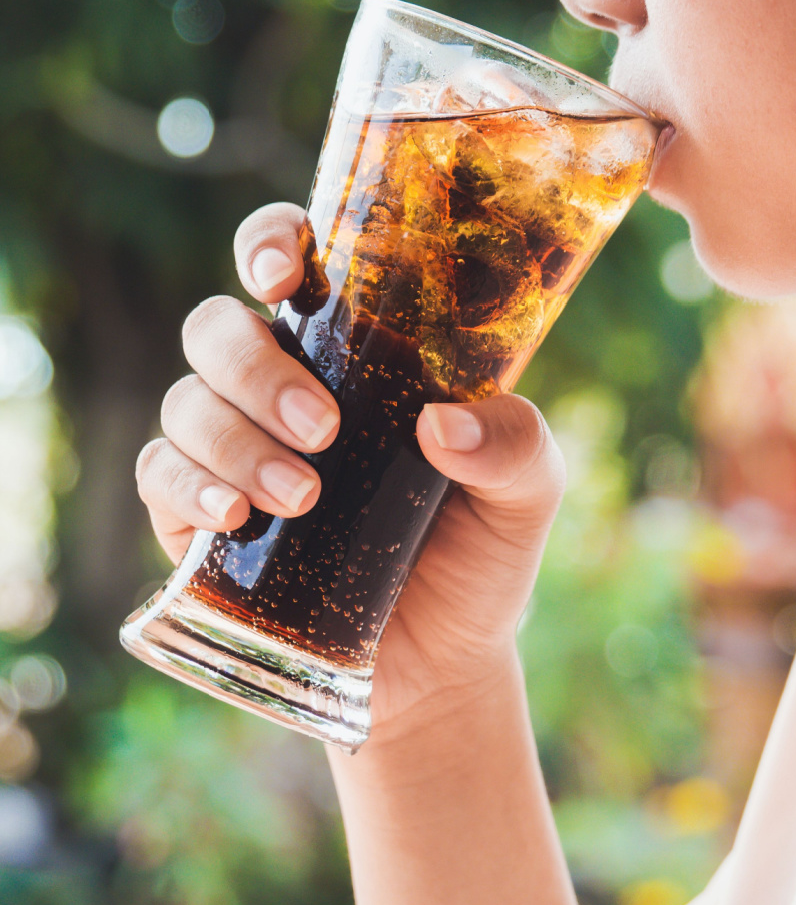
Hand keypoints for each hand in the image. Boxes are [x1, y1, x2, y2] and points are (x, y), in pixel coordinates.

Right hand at [135, 202, 565, 743]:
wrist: (443, 660)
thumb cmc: (482, 554)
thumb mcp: (526, 494)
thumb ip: (515, 446)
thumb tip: (444, 424)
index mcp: (361, 357)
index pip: (297, 267)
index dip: (270, 244)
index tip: (282, 275)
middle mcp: (288, 389)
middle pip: (220, 329)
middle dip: (255, 368)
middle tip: (324, 429)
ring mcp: (238, 450)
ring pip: (186, 401)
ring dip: (233, 439)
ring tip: (303, 495)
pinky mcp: (199, 517)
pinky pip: (159, 475)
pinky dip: (188, 488)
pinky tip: (236, 517)